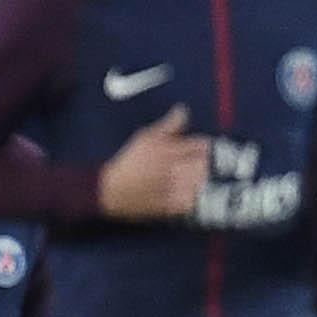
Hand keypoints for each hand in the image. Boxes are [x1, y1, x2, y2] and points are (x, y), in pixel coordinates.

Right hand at [97, 104, 209, 220]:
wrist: (111, 191)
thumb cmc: (128, 163)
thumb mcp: (146, 137)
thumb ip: (169, 124)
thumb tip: (183, 110)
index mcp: (171, 150)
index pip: (203, 145)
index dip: (202, 145)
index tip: (197, 148)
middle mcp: (175, 169)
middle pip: (205, 164)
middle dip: (202, 162)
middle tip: (194, 163)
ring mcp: (174, 189)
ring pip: (201, 182)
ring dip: (199, 179)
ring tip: (190, 178)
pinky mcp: (171, 206)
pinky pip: (193, 201)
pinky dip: (192, 198)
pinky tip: (185, 194)